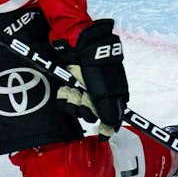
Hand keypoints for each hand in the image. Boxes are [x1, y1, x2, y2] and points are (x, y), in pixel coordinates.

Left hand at [54, 18, 127, 135]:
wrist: (75, 42)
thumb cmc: (93, 64)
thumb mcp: (103, 88)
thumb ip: (108, 108)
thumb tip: (113, 125)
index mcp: (113, 91)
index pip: (112, 114)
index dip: (107, 125)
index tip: (103, 134)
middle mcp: (99, 91)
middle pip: (91, 112)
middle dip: (85, 108)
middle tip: (83, 97)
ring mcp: (84, 87)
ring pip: (77, 107)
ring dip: (73, 101)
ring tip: (72, 89)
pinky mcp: (70, 83)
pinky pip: (65, 99)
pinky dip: (63, 95)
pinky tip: (65, 87)